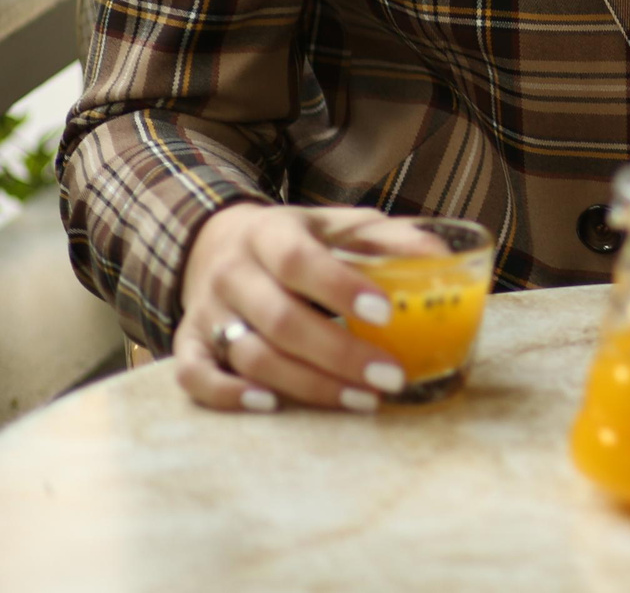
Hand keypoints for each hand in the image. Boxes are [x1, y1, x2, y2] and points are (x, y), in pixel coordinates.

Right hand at [173, 205, 447, 412]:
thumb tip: (441, 258)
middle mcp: (233, 273)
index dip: (340, 288)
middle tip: (391, 377)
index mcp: (270, 234)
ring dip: (307, 384)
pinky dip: (228, 395)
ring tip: (362, 400)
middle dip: (339, 354)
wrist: (216, 241)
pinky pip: (194, 376)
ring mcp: (206, 311)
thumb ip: (387, 239)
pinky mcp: (187, 344)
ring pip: (250, 355)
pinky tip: (272, 406)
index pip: (300, 261)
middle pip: (281, 321)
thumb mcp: (338, 224)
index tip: (386, 313)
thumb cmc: (297, 238)